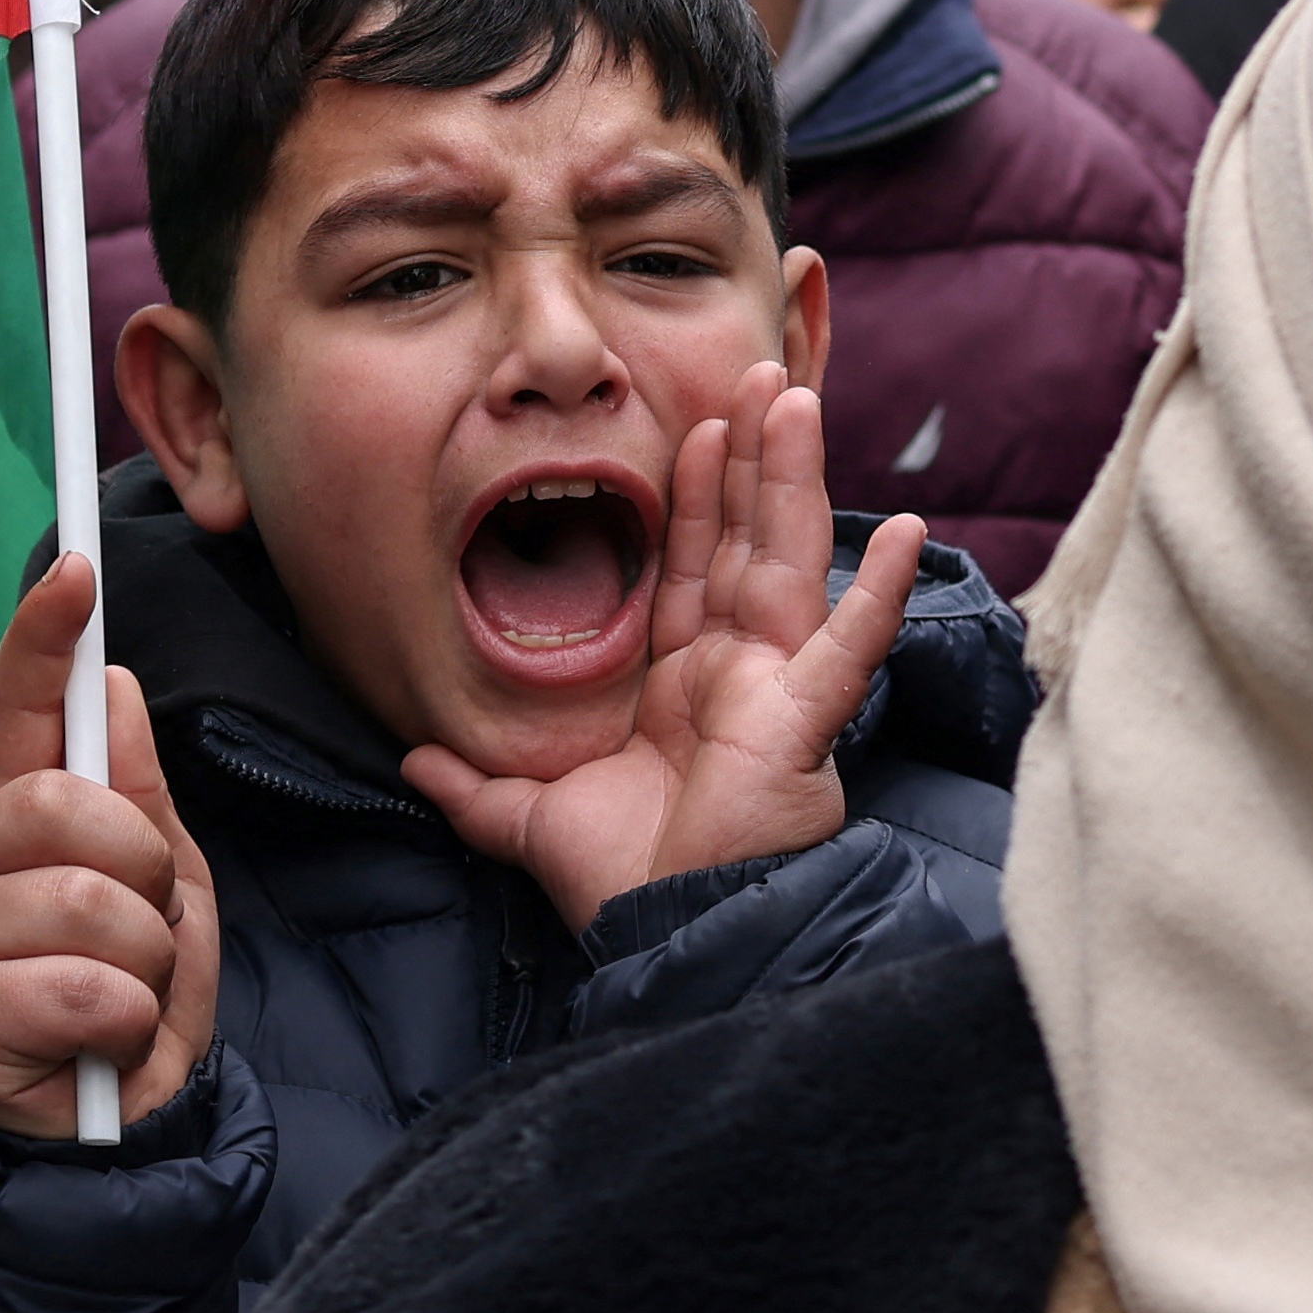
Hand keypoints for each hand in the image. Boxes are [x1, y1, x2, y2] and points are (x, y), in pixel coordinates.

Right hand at [0, 553, 218, 1138]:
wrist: (114, 1135)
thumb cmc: (131, 1001)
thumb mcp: (165, 888)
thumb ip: (139, 796)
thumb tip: (116, 684)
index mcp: (20, 821)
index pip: (18, 712)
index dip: (42, 641)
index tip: (74, 570)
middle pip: (65, 806)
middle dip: (143, 869)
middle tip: (145, 929)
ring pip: (88, 901)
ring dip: (145, 958)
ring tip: (125, 997)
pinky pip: (86, 988)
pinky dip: (125, 1020)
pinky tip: (98, 1042)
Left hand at [403, 395, 925, 938]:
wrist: (664, 937)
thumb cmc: (620, 882)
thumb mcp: (529, 817)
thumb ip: (474, 787)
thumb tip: (412, 756)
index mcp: (680, 680)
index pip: (690, 563)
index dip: (693, 493)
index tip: (693, 421)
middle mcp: (735, 670)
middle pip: (745, 541)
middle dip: (750, 457)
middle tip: (753, 374)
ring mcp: (776, 687)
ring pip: (788, 562)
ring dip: (796, 481)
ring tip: (798, 399)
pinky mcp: (804, 719)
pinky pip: (848, 647)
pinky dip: (876, 594)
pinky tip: (901, 533)